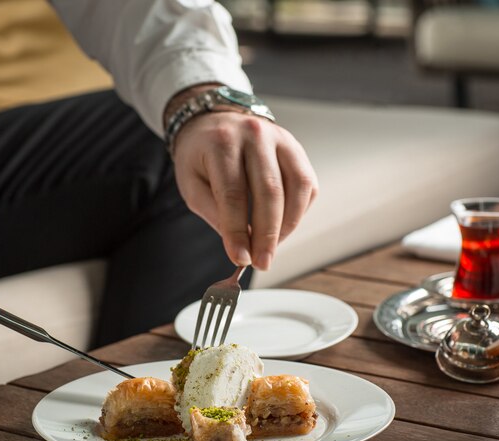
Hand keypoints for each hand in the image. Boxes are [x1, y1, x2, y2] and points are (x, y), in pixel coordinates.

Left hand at [171, 110, 317, 270]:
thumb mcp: (191, 184)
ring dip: (287, 226)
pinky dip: (298, 212)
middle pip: (269, 192)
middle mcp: (255, 135)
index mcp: (222, 142)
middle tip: (262, 262)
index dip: (238, 231)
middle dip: (267, 235)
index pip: (233, 194)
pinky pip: (306, 185)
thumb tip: (240, 244)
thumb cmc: (201, 156)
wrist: (216, 121)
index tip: (240, 258)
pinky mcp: (296, 149)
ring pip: (296, 188)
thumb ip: (214, 212)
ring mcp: (281, 139)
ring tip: (272, 247)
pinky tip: (283, 226)